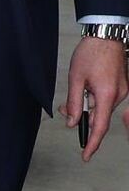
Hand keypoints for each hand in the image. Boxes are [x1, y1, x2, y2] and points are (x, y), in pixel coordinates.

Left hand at [60, 35, 128, 160]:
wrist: (106, 35)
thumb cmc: (91, 53)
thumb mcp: (76, 79)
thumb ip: (75, 103)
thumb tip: (73, 122)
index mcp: (107, 95)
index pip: (99, 127)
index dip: (92, 143)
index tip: (85, 155)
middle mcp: (119, 95)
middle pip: (99, 116)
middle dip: (82, 117)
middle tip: (67, 109)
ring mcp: (122, 90)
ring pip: (101, 107)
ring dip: (87, 106)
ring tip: (75, 91)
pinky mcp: (121, 85)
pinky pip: (106, 99)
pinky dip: (94, 99)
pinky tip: (85, 88)